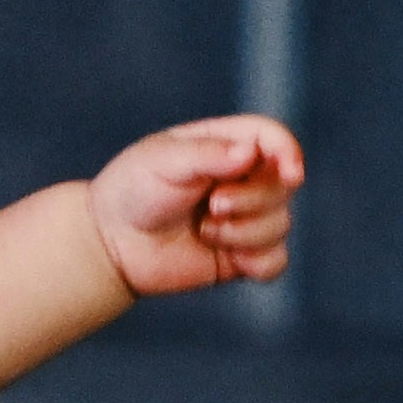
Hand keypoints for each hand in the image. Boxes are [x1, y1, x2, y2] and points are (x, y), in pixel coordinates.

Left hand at [93, 114, 303, 297]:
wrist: (111, 242)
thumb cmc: (134, 189)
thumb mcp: (164, 161)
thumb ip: (208, 154)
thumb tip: (250, 152)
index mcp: (226, 144)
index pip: (273, 139)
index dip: (289, 153)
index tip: (290, 174)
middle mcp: (243, 178)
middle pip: (282, 185)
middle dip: (253, 200)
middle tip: (212, 206)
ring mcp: (245, 218)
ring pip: (280, 224)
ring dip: (245, 232)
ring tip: (204, 231)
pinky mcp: (242, 255)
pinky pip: (276, 261)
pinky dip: (260, 262)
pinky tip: (232, 259)